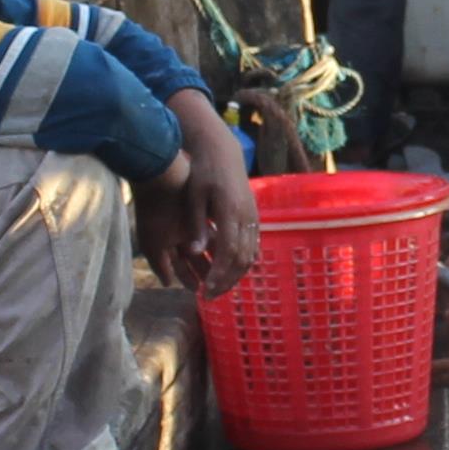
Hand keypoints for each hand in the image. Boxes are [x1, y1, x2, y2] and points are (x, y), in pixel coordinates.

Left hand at [145, 106, 260, 293]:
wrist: (222, 152)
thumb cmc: (202, 172)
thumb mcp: (194, 197)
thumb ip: (196, 225)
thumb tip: (194, 252)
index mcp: (230, 212)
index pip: (228, 253)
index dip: (218, 275)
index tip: (204, 291)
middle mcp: (246, 217)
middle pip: (241, 259)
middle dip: (226, 282)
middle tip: (209, 297)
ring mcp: (253, 217)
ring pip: (250, 255)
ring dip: (235, 276)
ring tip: (218, 289)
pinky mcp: (254, 217)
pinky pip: (253, 246)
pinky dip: (243, 263)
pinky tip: (230, 273)